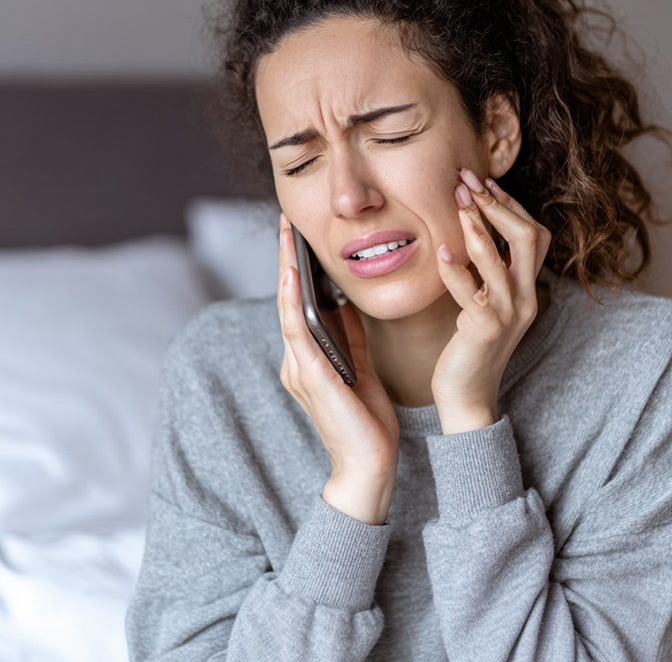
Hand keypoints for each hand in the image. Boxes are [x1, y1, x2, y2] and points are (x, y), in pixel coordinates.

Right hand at [277, 216, 398, 523]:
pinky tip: (294, 276)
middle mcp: (296, 362)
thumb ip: (349, 335)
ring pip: (287, 310)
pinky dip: (293, 301)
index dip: (295, 268)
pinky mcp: (312, 378)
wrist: (370, 465)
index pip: (297, 305)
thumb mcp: (360, 365)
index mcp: (307, 359)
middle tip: (286, 222)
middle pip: (286, 301)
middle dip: (286, 260)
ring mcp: (299, 370)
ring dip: (286, 271)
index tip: (297, 235)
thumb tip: (347, 300)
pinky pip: (298, 333)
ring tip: (287, 236)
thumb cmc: (366, 419)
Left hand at [431, 169, 550, 433]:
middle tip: (467, 182)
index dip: (510, 204)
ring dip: (478, 228)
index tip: (483, 181)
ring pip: (502, 261)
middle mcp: (525, 297)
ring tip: (458, 204)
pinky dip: (457, 271)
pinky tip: (441, 254)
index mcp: (527, 287)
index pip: (533, 234)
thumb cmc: (470, 343)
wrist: (468, 394)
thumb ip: (488, 270)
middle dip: (497, 205)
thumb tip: (474, 227)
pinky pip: (472, 294)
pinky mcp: (484, 330)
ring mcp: (508, 314)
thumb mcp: (486, 300)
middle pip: (528, 238)